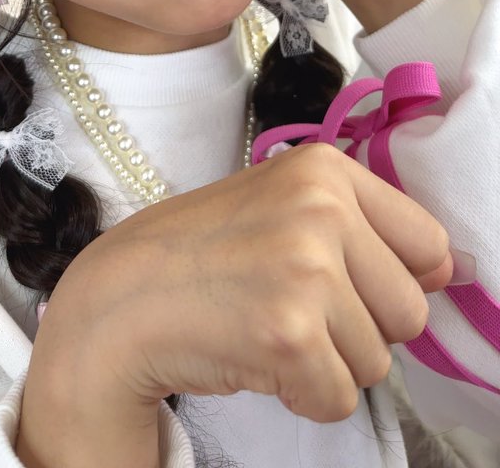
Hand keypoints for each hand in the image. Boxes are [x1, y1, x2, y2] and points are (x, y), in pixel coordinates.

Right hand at [17, 146, 451, 467]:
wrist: (121, 297)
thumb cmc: (200, 254)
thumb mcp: (281, 205)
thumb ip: (357, 224)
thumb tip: (445, 270)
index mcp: (324, 169)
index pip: (428, 244)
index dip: (397, 280)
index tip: (354, 288)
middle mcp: (321, 208)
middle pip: (410, 310)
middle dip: (360, 329)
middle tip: (293, 310)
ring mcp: (306, 268)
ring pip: (378, 360)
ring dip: (327, 363)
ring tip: (265, 327)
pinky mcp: (290, 332)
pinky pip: (339, 398)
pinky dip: (302, 395)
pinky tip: (256, 357)